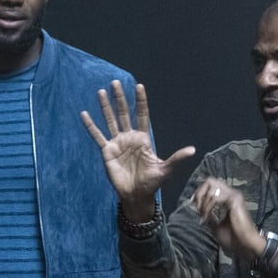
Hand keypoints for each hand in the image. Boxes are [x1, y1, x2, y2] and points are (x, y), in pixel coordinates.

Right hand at [80, 80, 194, 219]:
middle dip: (120, 98)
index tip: (139, 86)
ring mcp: (117, 143)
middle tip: (115, 83)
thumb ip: (176, 158)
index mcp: (143, 139)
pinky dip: (91, 126)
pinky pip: (97, 136)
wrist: (136, 195)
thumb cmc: (151, 183)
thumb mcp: (165, 169)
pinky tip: (84, 114)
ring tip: (101, 92)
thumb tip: (193, 150)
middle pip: (124, 113)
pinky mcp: (107, 152)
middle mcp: (129, 138)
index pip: (142, 115)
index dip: (141, 101)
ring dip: (105, 107)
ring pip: (110, 120)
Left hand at [192, 179, 263, 260]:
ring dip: (203, 203)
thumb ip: (208, 215)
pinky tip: (207, 217)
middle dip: (200, 193)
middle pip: (210, 181)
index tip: (194, 206)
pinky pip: (215, 198)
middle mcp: (232, 193)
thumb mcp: (215, 225)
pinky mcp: (234, 200)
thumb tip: (197, 209)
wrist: (245, 244)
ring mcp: (234, 195)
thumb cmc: (234, 237)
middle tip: (197, 207)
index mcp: (228, 197)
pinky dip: (207, 207)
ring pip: (211, 188)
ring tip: (203, 216)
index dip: (199, 193)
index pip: (211, 185)